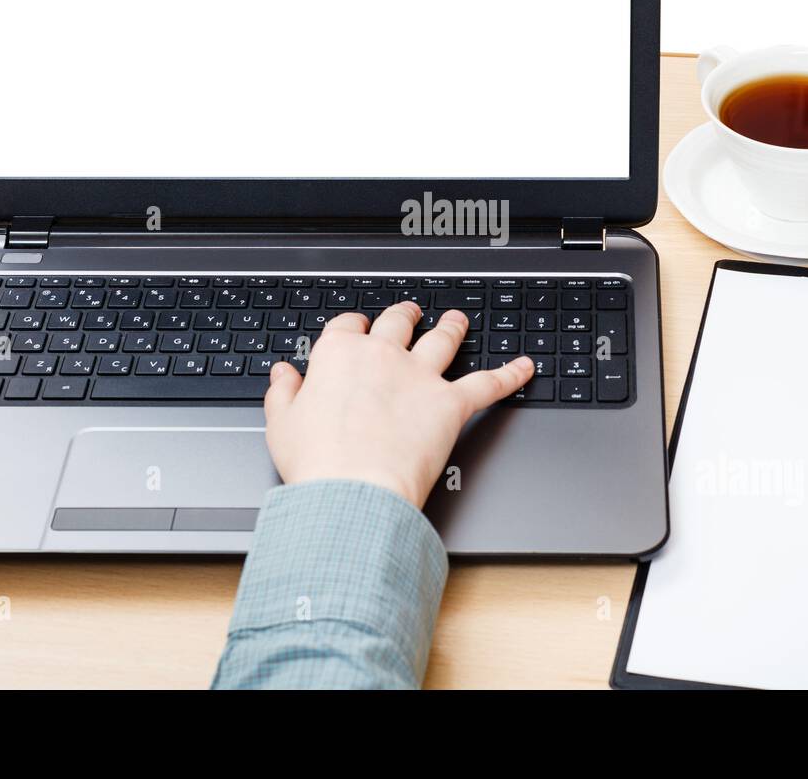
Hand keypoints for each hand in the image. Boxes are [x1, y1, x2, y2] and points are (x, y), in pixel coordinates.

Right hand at [262, 301, 535, 508]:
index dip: (355, 327)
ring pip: (443, 340)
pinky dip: (510, 374)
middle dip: (405, 317)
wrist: (351, 493)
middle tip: (410, 314)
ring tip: (457, 321)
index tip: (357, 331)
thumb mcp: (282, 425)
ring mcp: (419, 377)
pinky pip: (488, 383)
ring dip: (452, 327)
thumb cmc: (317, 465)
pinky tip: (525, 367)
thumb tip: (284, 373)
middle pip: (399, 323)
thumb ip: (284, 393)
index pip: (348, 326)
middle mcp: (382, 356)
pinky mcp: (450, 404)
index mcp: (338, 355)